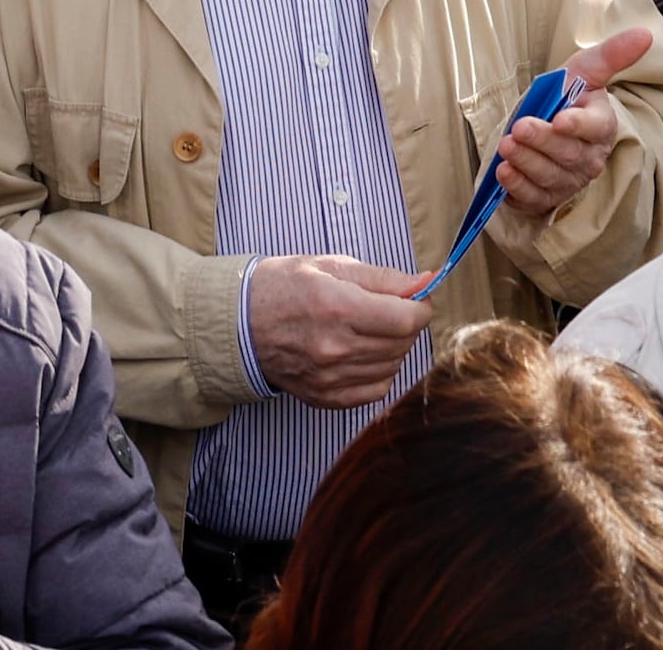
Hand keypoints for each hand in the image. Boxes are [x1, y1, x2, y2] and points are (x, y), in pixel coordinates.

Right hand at [245, 254, 433, 407]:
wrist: (238, 322)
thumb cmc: (283, 285)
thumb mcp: (331, 265)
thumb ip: (383, 277)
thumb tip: (424, 283)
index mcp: (337, 307)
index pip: (405, 319)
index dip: (421, 308)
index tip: (417, 300)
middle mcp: (334, 347)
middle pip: (401, 343)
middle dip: (407, 324)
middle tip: (391, 309)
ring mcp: (329, 377)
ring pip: (392, 367)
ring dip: (393, 347)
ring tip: (372, 329)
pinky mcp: (324, 397)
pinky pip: (375, 390)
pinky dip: (379, 372)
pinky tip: (364, 354)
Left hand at [495, 29, 649, 219]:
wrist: (545, 123)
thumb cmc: (567, 96)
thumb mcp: (584, 71)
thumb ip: (612, 54)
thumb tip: (646, 33)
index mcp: (601, 126)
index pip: (595, 128)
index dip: (578, 125)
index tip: (560, 119)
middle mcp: (589, 158)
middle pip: (568, 154)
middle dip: (542, 141)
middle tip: (519, 128)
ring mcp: (569, 181)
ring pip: (550, 177)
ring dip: (527, 163)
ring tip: (506, 148)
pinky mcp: (547, 198)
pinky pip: (535, 199)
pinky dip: (518, 188)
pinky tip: (504, 174)